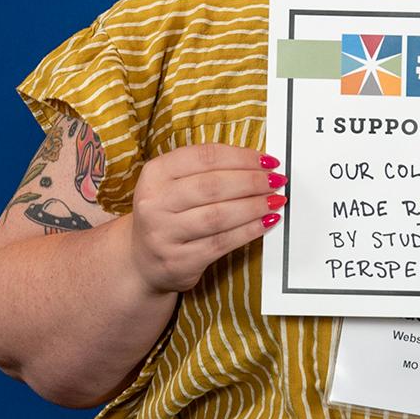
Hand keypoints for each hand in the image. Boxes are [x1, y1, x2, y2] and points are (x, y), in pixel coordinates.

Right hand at [129, 145, 286, 294]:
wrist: (142, 260)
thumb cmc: (169, 213)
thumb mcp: (175, 183)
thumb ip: (210, 169)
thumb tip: (259, 163)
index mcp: (155, 173)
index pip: (206, 157)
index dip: (242, 157)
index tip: (268, 160)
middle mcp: (154, 203)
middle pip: (214, 186)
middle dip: (253, 181)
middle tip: (277, 181)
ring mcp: (163, 234)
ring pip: (219, 215)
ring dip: (254, 206)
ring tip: (276, 200)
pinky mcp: (178, 261)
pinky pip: (221, 243)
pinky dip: (249, 231)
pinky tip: (266, 222)